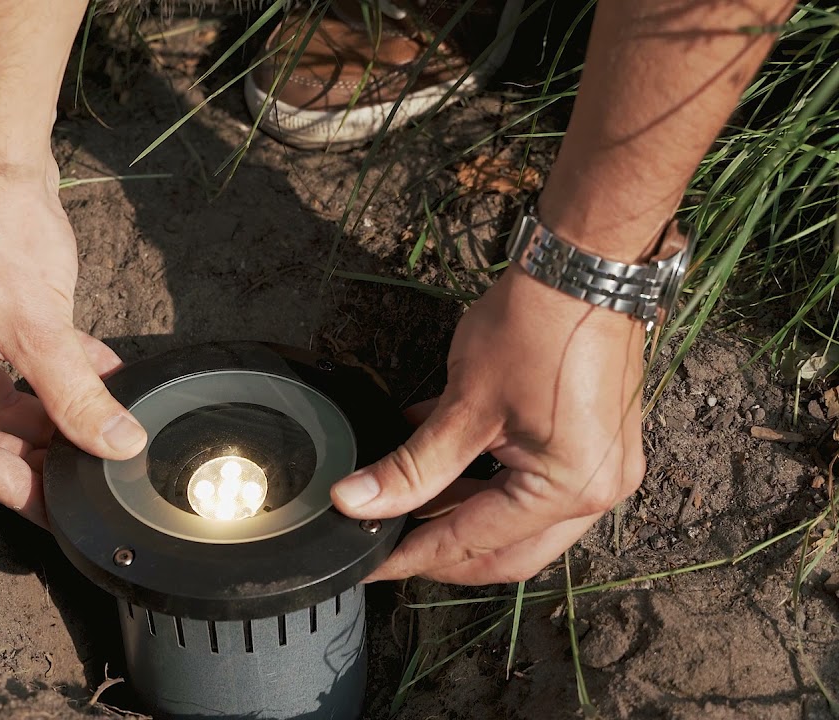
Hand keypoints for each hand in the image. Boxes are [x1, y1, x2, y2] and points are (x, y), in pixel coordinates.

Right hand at [0, 147, 146, 525]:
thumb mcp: (40, 330)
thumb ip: (77, 397)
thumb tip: (118, 447)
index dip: (17, 487)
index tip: (60, 514)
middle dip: (43, 452)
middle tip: (90, 482)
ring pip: (11, 398)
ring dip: (58, 415)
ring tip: (105, 438)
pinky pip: (25, 362)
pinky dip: (63, 374)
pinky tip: (108, 384)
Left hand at [331, 267, 645, 583]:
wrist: (587, 263)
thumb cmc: (537, 324)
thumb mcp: (465, 405)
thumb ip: (412, 465)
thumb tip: (356, 501)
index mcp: (570, 489)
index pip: (476, 541)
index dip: (417, 556)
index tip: (373, 564)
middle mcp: (596, 491)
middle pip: (508, 549)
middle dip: (446, 551)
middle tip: (390, 547)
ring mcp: (601, 467)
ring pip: (517, 518)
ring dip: (462, 513)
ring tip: (404, 505)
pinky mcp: (592, 443)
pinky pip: (532, 483)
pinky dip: (483, 480)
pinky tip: (435, 466)